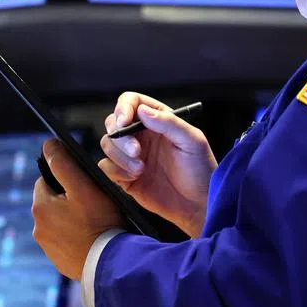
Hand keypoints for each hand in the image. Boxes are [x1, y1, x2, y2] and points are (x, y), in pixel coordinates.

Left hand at [32, 138, 126, 279]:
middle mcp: (38, 228)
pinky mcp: (59, 261)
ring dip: (71, 218)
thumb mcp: (85, 187)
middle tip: (92, 202)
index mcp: (40, 207)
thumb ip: (65, 164)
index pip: (46, 180)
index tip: (84, 184)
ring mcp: (48, 247)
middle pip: (52, 202)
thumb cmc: (100, 222)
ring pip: (59, 222)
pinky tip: (93, 238)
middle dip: (68, 199)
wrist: (109, 265)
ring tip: (95, 222)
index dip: (65, 178)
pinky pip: (65, 241)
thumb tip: (49, 144)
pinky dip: (75, 237)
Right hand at [99, 92, 216, 238]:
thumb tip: (142, 110)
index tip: (124, 121)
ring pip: (107, 144)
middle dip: (121, 137)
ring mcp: (132, 155)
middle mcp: (142, 135)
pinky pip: (105, 166)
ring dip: (121, 157)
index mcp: (158, 121)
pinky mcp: (124, 175)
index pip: (132, 102)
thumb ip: (169, 123)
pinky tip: (135, 178)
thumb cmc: (201, 170)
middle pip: (113, 123)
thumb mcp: (192, 142)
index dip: (124, 107)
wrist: (198, 204)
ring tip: (142, 169)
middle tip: (138, 152)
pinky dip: (116, 171)